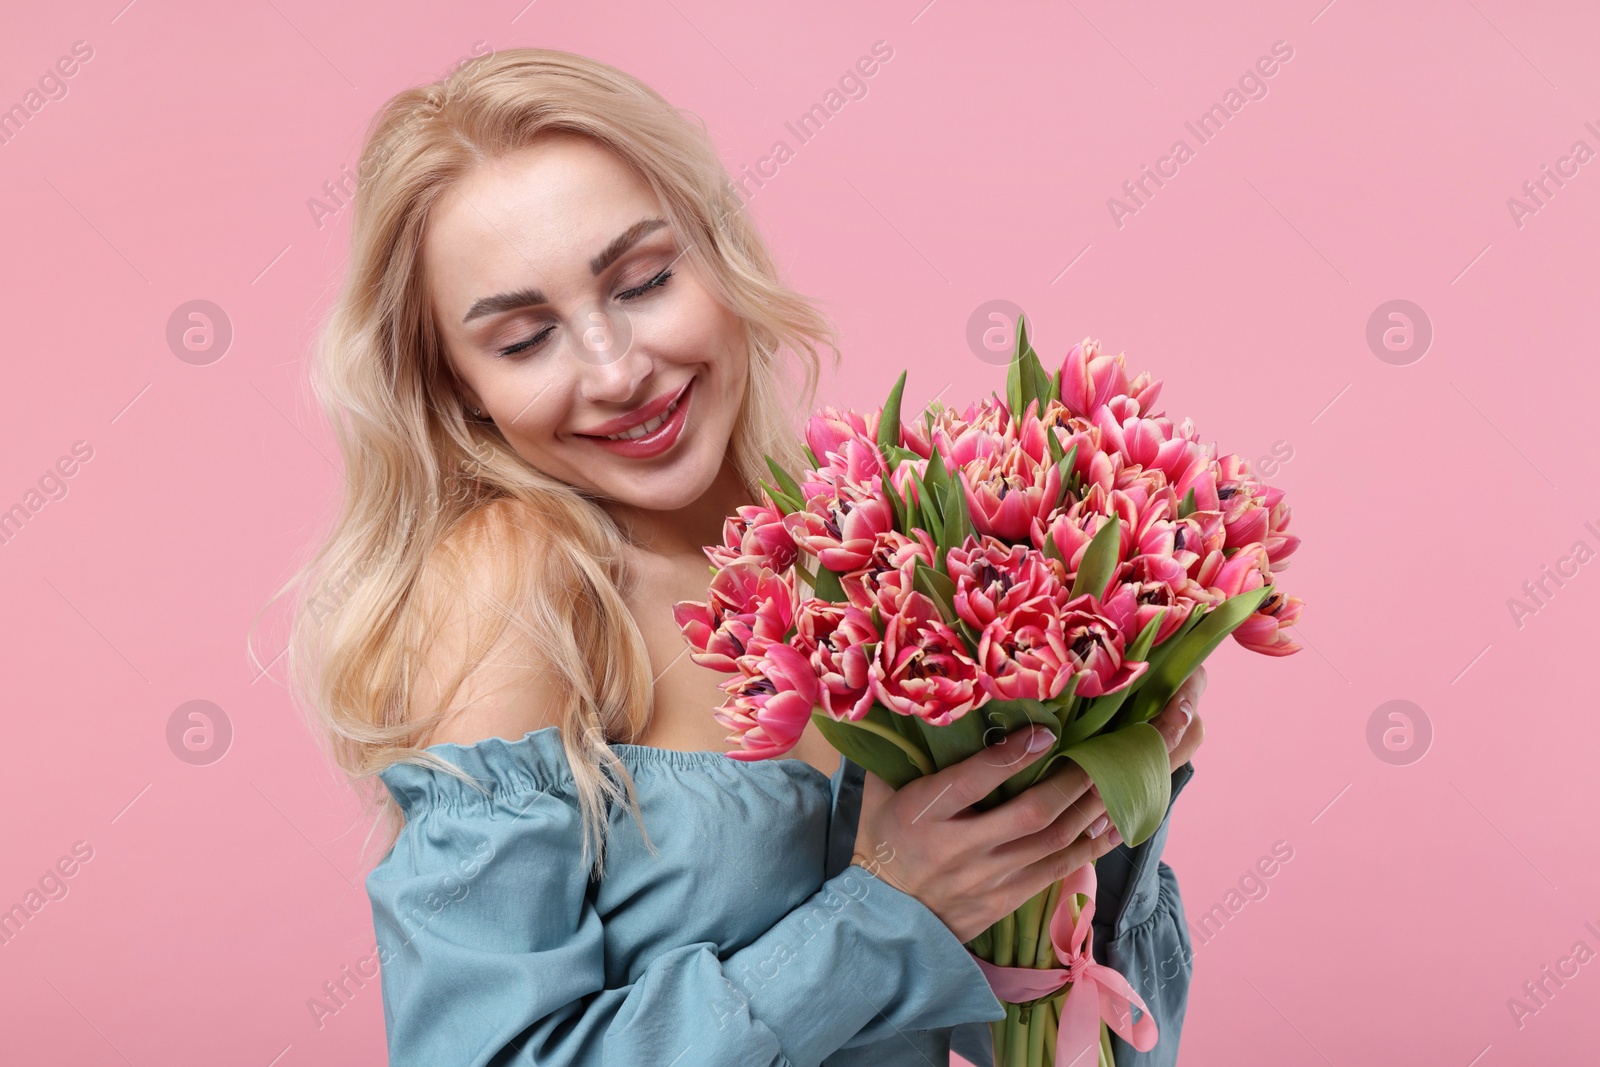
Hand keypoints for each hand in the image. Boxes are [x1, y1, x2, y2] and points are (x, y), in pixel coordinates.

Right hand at [850, 666, 1207, 943]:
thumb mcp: (878, 792)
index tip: (1047, 730)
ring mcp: (986, 880)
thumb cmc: (881, 841)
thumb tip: (920, 701)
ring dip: (1093, 809)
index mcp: (924, 813)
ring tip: (1126, 779)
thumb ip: (900, 752)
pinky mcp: (1005, 900)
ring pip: (1052, 843)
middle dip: (1077, 779)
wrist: (880, 922)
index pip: (970, 781)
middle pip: (1029, 814)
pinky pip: (1056, 870)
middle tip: (1114, 747)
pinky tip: (1114, 822)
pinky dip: (1088, 845)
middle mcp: (959, 849)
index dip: (1010, 756)